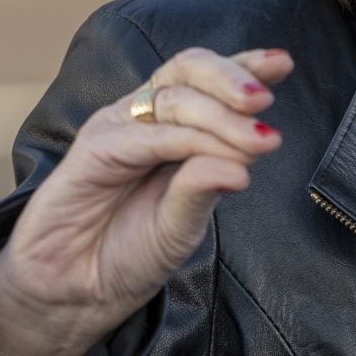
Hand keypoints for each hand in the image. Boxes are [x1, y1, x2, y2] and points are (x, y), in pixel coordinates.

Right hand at [0, 46, 294, 355]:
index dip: (244, 65)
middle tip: (264, 104)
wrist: (72, 292)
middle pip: (189, 70)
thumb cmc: (127, 254)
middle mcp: (143, 119)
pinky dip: (188, 143)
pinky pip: (147, 137)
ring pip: (174, 99)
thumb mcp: (181, 227)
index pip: (208, 80)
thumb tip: (246, 167)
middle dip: (233, 79)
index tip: (283, 63)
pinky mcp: (93, 150)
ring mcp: (117, 130)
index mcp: (170, 127)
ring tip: (259, 143)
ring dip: (222, 117)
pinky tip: (221, 162)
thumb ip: (207, 190)